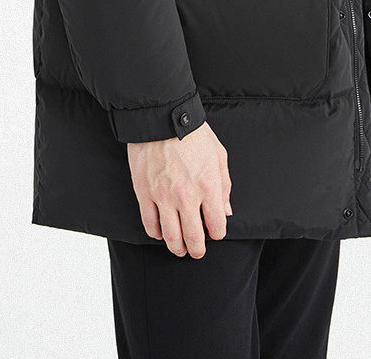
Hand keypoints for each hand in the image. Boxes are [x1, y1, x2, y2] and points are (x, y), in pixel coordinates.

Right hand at [126, 121, 231, 257]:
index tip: (215, 233)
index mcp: (208, 186)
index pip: (217, 224)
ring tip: (179, 249)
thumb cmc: (193, 133)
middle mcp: (187, 196)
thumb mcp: (218, 154)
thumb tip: (226, 210)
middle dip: (197, 250)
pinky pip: (150, 224)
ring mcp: (164, 197)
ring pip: (171, 237)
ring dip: (177, 248)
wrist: (161, 118)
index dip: (218, 233)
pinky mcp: (144, 193)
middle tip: (197, 252)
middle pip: (194, 238)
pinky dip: (156, 234)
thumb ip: (224, 185)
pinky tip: (160, 233)